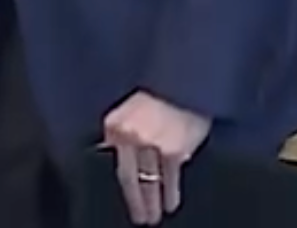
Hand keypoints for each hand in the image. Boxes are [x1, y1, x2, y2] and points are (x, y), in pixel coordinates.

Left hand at [102, 91, 211, 224]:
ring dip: (151, 203)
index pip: (111, 162)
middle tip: (138, 218)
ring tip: (153, 217)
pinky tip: (170, 205)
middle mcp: (129, 136)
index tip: (123, 196)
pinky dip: (170, 195)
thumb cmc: (158, 94)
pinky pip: (170, 179)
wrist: (184, 82)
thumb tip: (117, 157)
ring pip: (148, 183)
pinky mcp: (173, 151)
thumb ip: (122, 132)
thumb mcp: (131, 108)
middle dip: (133, 201)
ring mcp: (151, 145)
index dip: (118, 181)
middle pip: (127, 178)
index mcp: (114, 124)